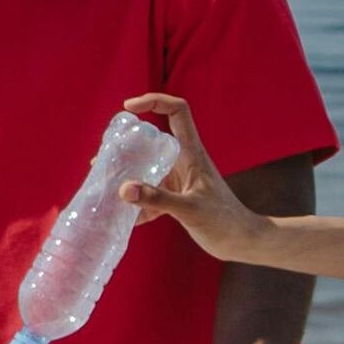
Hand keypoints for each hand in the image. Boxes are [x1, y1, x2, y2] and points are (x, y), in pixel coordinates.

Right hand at [116, 96, 270, 263]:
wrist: (242, 242)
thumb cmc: (224, 221)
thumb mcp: (190, 209)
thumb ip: (157, 199)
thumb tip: (123, 189)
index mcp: (192, 153)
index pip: (177, 111)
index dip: (154, 101)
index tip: (128, 107)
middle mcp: (183, 161)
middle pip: (152, 140)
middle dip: (125, 145)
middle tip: (101, 158)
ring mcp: (178, 179)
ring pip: (146, 168)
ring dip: (125, 174)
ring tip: (102, 184)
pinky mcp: (175, 198)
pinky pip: (148, 195)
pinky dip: (134, 204)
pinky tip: (119, 217)